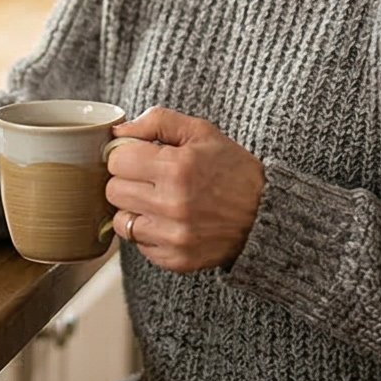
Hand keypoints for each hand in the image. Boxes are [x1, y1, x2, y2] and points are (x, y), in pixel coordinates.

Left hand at [103, 107, 265, 271]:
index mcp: (177, 168)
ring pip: (121, 220)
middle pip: (113, 190)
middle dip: (127, 181)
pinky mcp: (175, 259)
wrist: (267, 216)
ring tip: (159, 201)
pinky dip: (148, 233)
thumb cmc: (233, 170)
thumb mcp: (202, 133)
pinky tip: (169, 222)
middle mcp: (173, 204)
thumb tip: (117, 132)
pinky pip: (138, 245)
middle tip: (150, 179)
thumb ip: (157, 121)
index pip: (117, 160)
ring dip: (134, 209)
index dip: (126, 155)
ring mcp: (174, 236)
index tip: (141, 157)